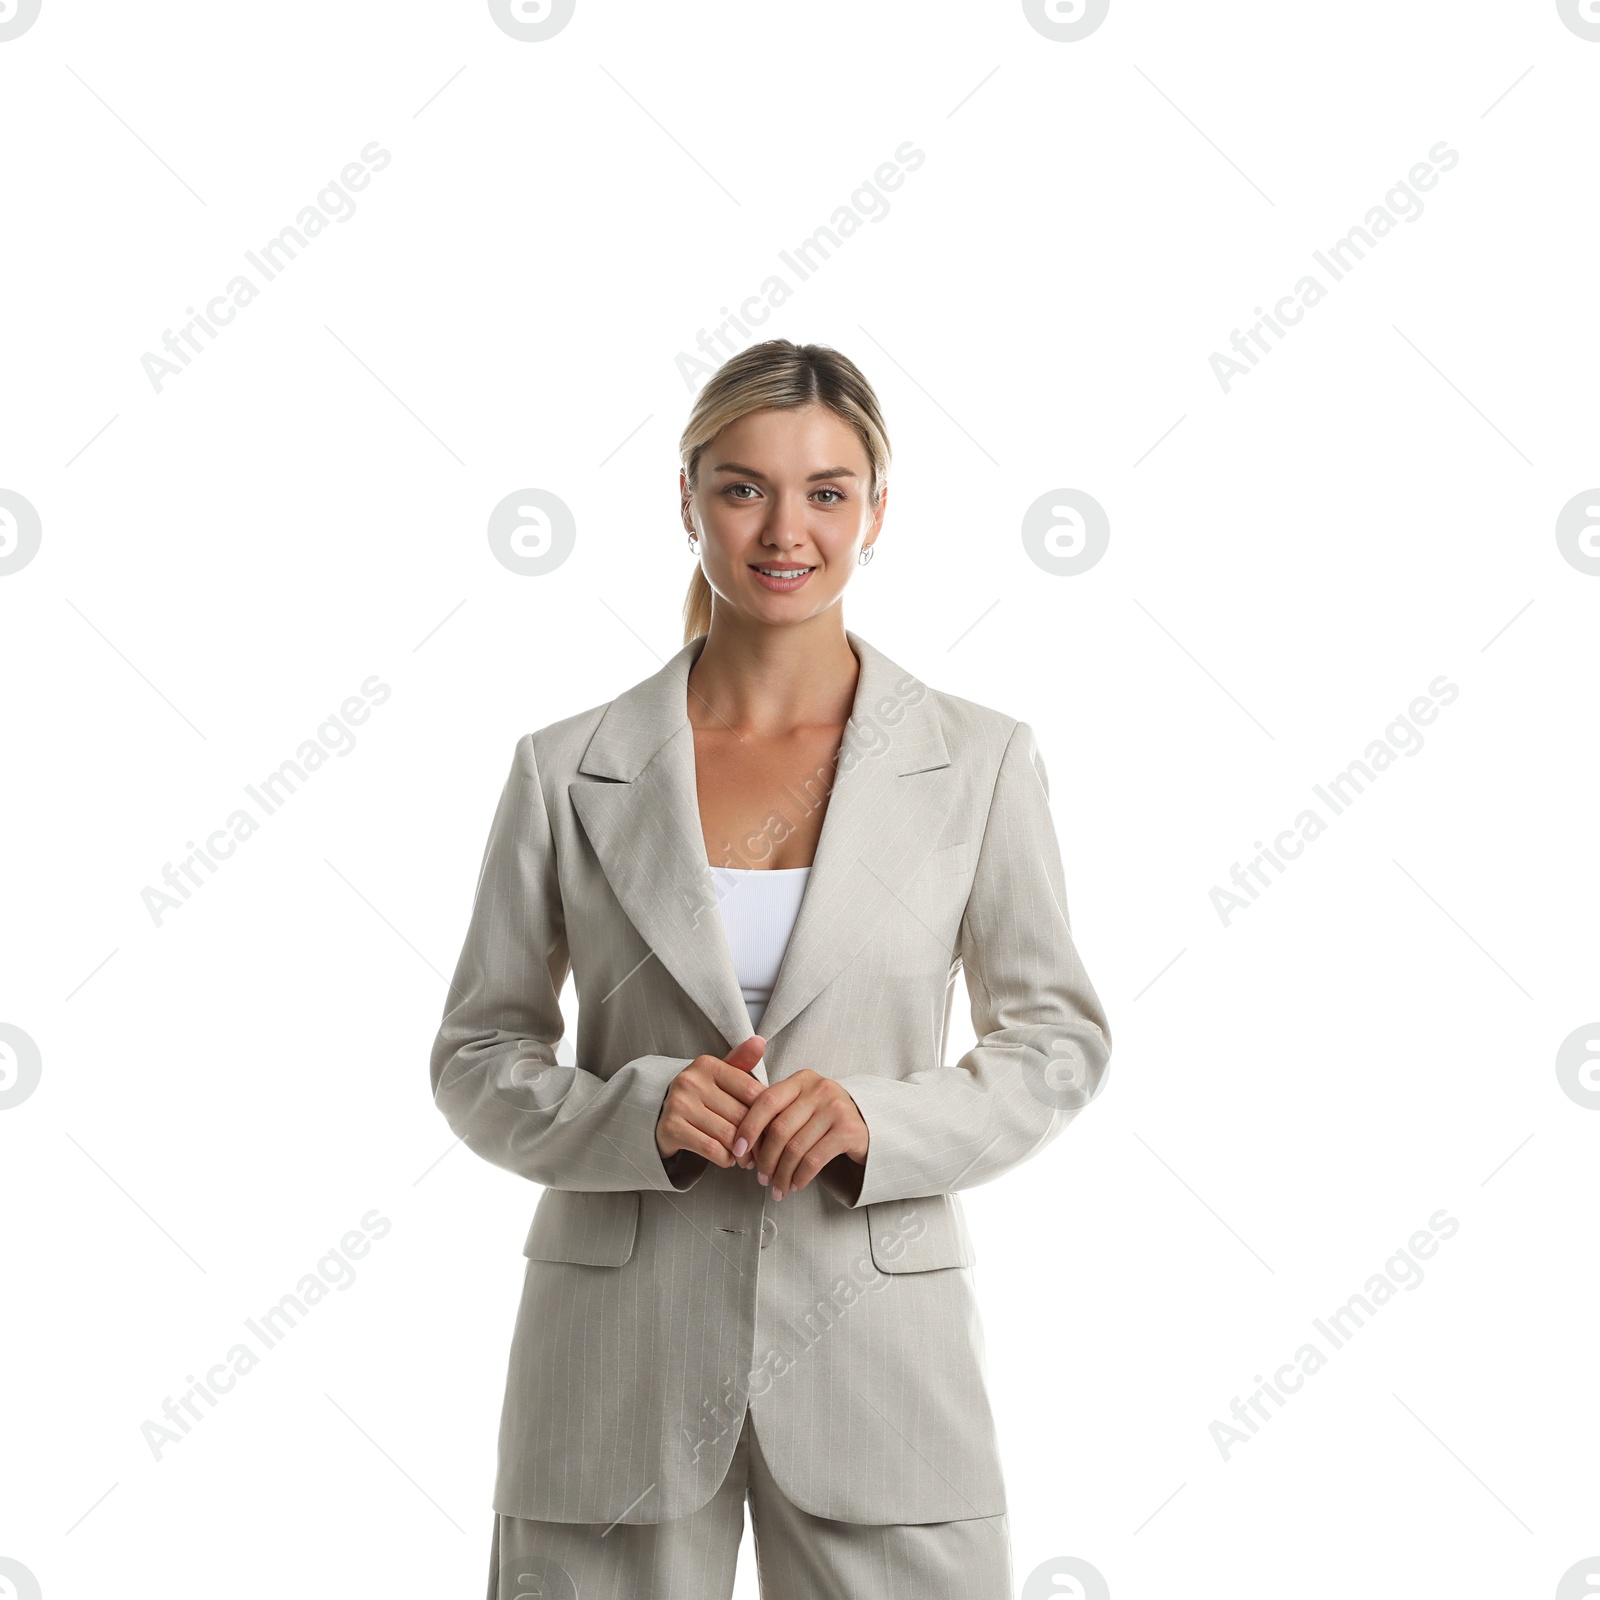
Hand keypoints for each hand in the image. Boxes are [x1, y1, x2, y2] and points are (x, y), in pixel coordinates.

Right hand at [655, 1037, 766, 1165]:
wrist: (660, 1117)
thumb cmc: (701, 1097)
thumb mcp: (720, 1077)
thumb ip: (741, 1062)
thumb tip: (760, 1041)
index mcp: (707, 1065)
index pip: (750, 1090)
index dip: (767, 1113)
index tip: (773, 1128)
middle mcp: (690, 1081)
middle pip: (740, 1115)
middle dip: (757, 1137)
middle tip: (764, 1149)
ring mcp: (678, 1104)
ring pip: (728, 1134)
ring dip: (743, 1152)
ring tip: (748, 1158)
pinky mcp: (670, 1128)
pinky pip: (711, 1149)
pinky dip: (725, 1158)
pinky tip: (729, 1159)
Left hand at [731, 1069, 868, 1199]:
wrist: (867, 1124)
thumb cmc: (824, 1118)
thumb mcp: (801, 1105)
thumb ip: (775, 1114)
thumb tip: (742, 1145)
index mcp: (801, 1080)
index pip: (766, 1101)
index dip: (748, 1127)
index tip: (738, 1150)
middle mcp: (820, 1088)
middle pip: (780, 1129)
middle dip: (766, 1159)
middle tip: (761, 1178)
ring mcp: (836, 1108)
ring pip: (796, 1148)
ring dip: (782, 1174)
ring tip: (777, 1188)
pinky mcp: (849, 1130)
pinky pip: (814, 1160)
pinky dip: (800, 1177)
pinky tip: (795, 1185)